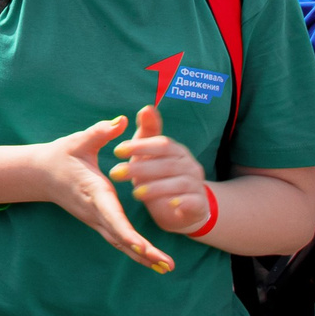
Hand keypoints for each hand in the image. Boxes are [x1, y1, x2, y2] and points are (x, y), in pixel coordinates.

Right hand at [9, 115, 174, 272]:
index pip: (111, 215)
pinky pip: (118, 240)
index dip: (127, 232)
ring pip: (120, 243)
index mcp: (93, 191)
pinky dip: (134, 252)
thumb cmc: (62, 155)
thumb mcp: (79, 140)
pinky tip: (152, 261)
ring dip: (143, 257)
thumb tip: (122, 120)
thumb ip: (100, 132)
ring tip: (166, 268)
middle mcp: (94, 211)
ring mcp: (95, 219)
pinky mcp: (97, 222)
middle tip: (167, 266)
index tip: (143, 247)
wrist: (40, 174)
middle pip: (120, 236)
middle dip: (144, 252)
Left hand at [110, 106, 212, 234]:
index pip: (161, 144)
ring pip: (179, 184)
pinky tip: (170, 205)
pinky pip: (194, 203)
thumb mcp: (150, 154)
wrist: (180, 208)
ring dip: (156, 188)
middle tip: (115, 173)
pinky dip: (184, 203)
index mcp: (177, 151)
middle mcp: (190, 165)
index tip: (116, 150)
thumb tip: (147, 108)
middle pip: (166, 164)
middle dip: (140, 169)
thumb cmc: (159, 174)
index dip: (139, 146)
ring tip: (135, 193)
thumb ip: (148, 131)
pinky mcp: (199, 206)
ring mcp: (197, 185)